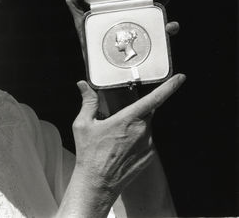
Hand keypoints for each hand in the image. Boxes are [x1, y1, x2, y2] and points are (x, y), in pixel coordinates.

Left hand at [65, 0, 179, 56]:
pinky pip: (164, 35)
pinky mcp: (149, 43)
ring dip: (169, 6)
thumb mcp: (82, 19)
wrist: (97, 68)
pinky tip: (168, 27)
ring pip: (163, 14)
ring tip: (166, 1)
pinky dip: (170, 28)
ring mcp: (144, 28)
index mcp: (124, 5)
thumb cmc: (90, 41)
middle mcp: (137, 14)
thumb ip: (75, 2)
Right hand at [71, 74, 185, 196]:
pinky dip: (135, 141)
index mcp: (127, 119)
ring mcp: (148, 145)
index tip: (179, 78)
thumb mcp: (83, 124)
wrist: (97, 183)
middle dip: (133, 113)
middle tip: (116, 123)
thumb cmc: (89, 154)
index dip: (169, 87)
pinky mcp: (149, 156)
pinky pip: (145, 141)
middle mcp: (142, 131)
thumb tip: (83, 86)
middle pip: (145, 112)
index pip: (154, 99)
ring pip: (145, 127)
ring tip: (114, 140)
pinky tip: (120, 150)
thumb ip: (88, 102)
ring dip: (133, 128)